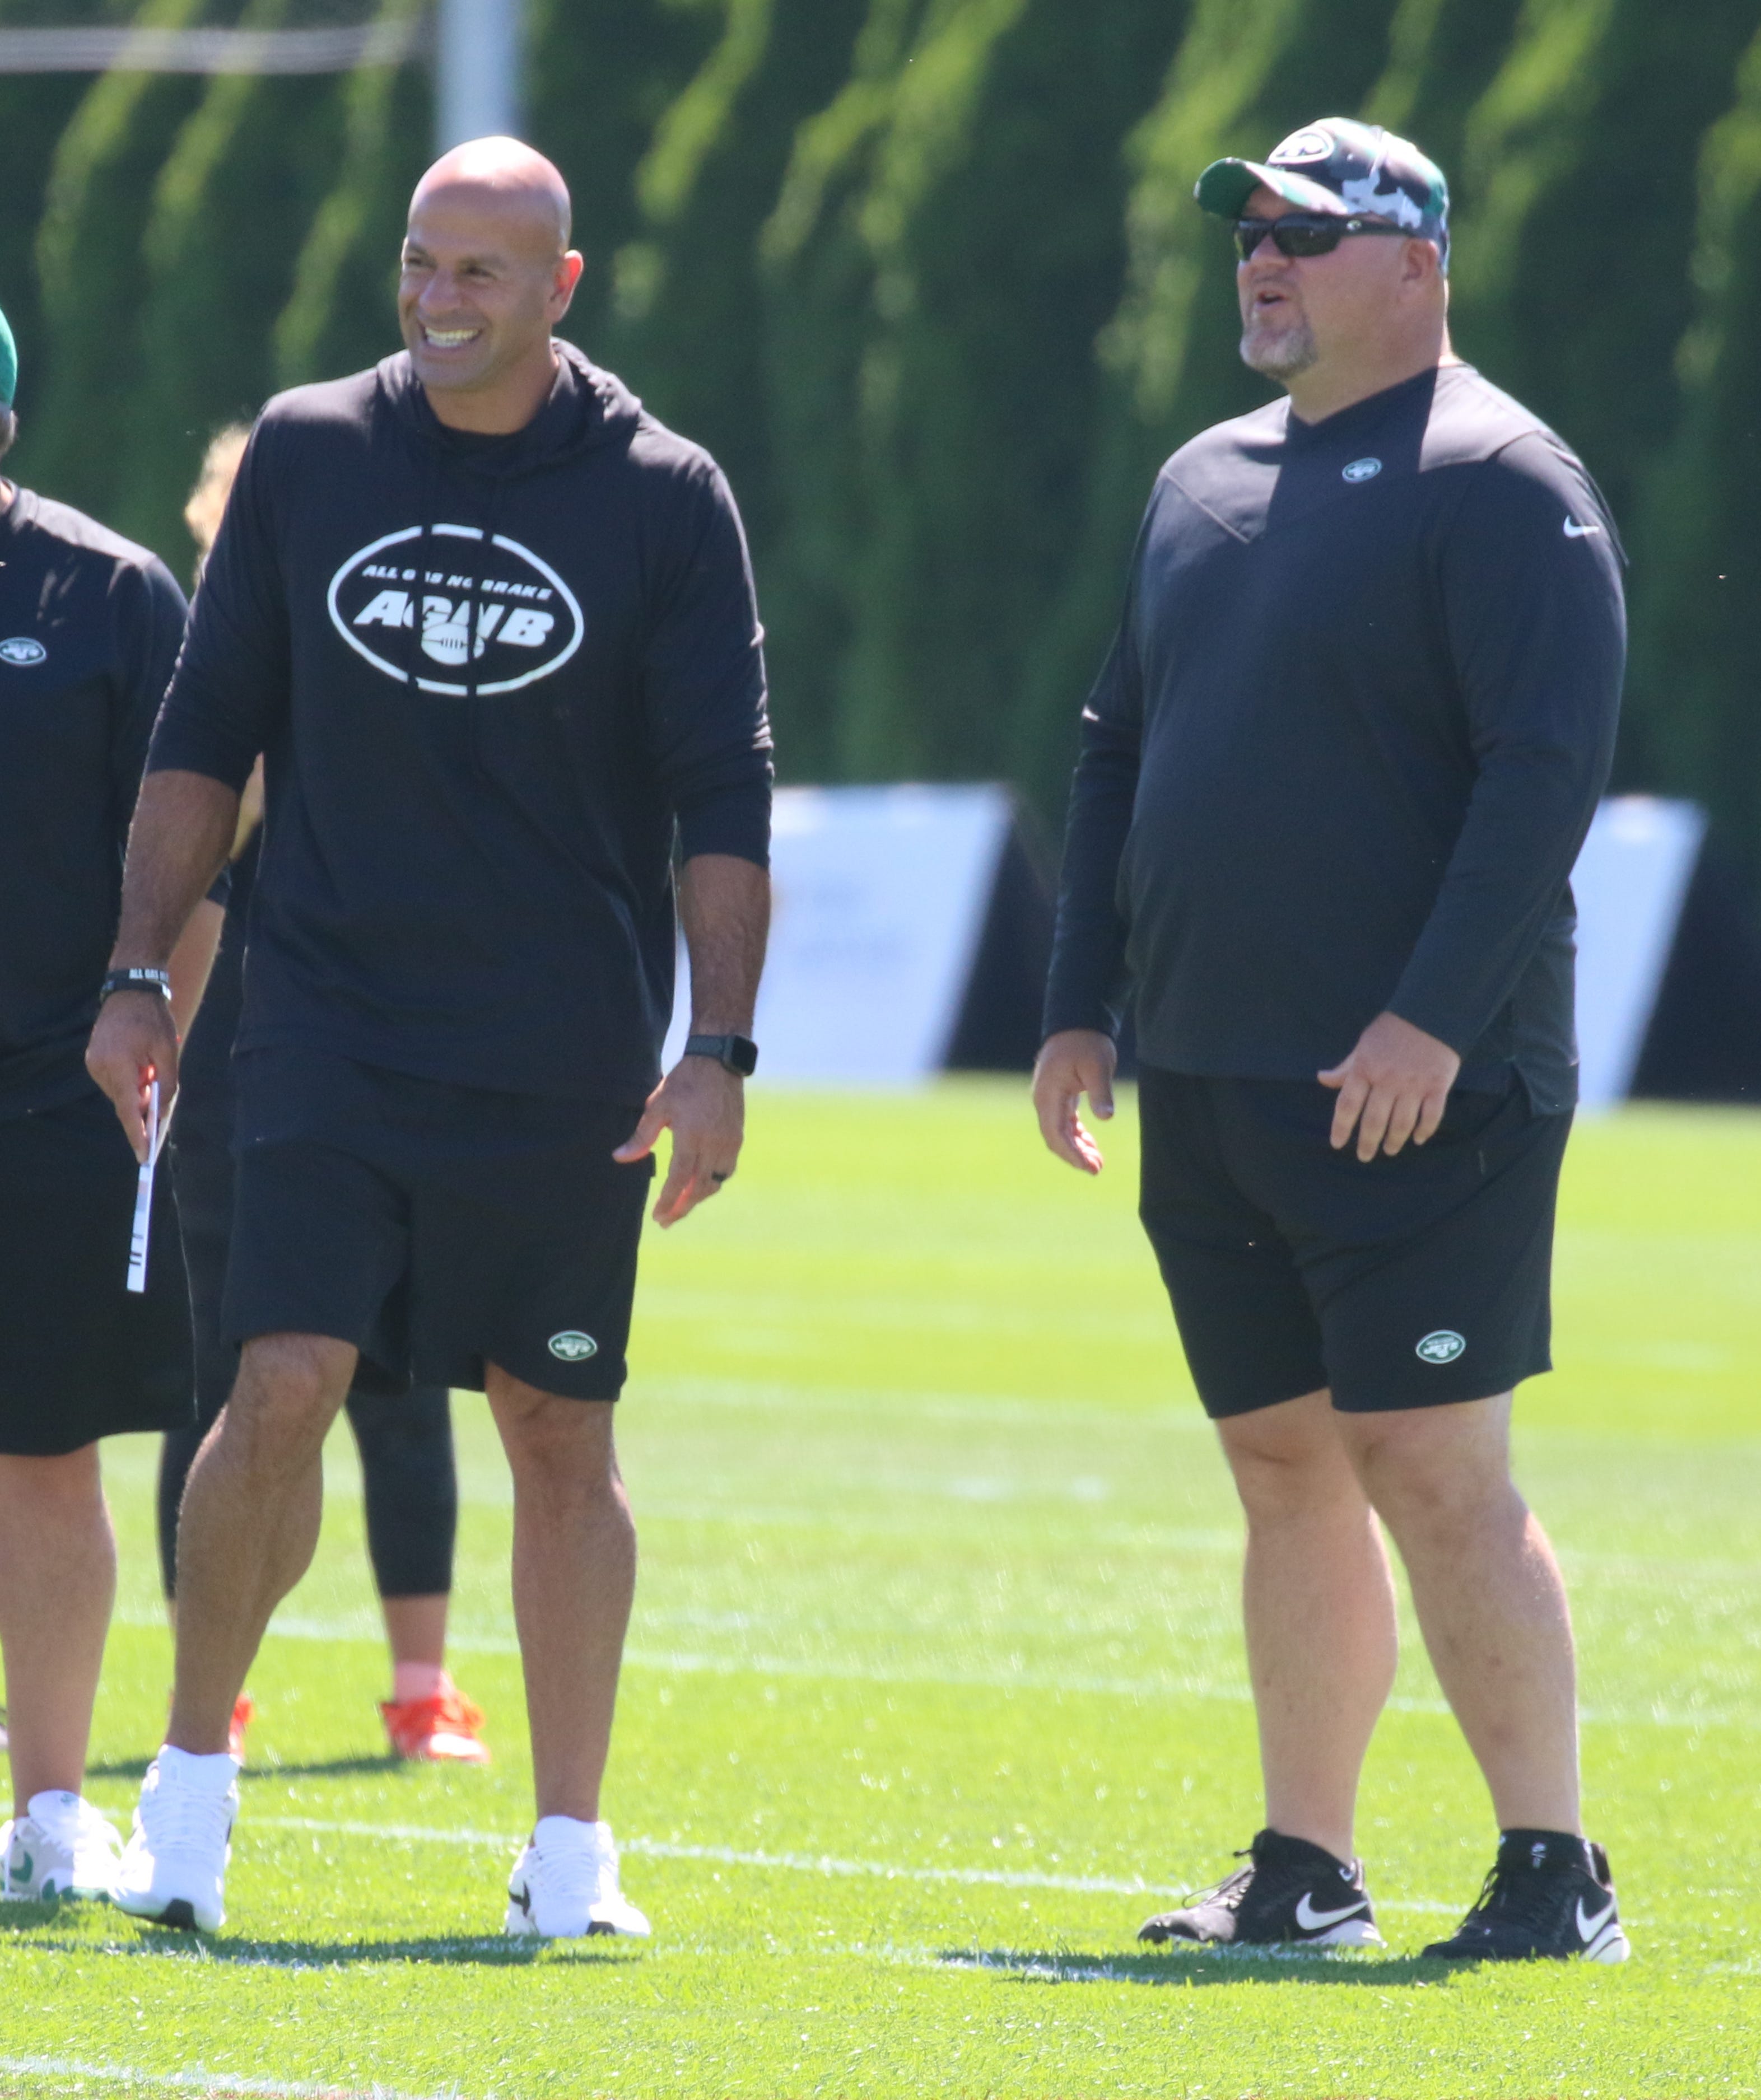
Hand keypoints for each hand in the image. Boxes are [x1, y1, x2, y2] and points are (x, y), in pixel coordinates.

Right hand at [86, 990, 180, 1162]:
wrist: (130, 991)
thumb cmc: (153, 1019)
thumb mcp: (168, 1052)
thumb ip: (166, 1083)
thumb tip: (160, 1112)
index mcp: (119, 1063)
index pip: (128, 1109)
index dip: (137, 1134)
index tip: (143, 1156)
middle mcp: (100, 1066)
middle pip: (124, 1103)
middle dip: (143, 1109)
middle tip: (161, 1112)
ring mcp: (93, 1063)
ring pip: (120, 1094)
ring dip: (137, 1093)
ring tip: (153, 1073)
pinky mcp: (93, 1060)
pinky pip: (114, 1082)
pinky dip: (129, 1083)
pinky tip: (142, 1069)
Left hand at [613, 1053, 743, 1227]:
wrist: (719, 1061)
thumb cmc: (684, 1082)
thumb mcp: (657, 1106)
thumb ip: (641, 1136)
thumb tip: (620, 1158)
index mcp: (691, 1136)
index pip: (679, 1178)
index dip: (668, 1201)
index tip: (657, 1216)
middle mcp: (714, 1143)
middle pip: (699, 1188)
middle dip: (682, 1207)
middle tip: (666, 1221)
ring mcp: (729, 1142)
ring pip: (715, 1182)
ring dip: (697, 1197)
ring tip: (680, 1206)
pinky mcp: (737, 1138)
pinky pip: (726, 1170)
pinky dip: (712, 1182)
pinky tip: (700, 1185)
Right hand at [1032, 1028, 1116, 1173]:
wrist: (1077, 1021)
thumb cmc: (1087, 1042)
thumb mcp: (1097, 1066)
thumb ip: (1100, 1092)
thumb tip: (1106, 1117)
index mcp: (1049, 1094)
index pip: (1056, 1133)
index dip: (1071, 1154)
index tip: (1089, 1167)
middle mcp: (1044, 1099)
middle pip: (1055, 1137)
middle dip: (1074, 1156)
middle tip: (1097, 1169)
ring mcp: (1049, 1097)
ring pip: (1059, 1131)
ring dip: (1076, 1148)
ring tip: (1097, 1162)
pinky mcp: (1058, 1095)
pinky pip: (1063, 1122)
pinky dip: (1075, 1135)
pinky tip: (1090, 1144)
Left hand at [1318, 1011, 1459, 1161]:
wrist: (1431, 1012)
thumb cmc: (1393, 1029)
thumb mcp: (1363, 1045)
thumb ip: (1346, 1067)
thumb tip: (1322, 1079)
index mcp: (1365, 1069)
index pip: (1347, 1106)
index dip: (1340, 1128)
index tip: (1337, 1144)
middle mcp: (1387, 1080)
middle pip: (1374, 1121)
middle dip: (1367, 1143)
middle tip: (1364, 1156)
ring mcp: (1413, 1085)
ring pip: (1401, 1123)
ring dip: (1394, 1141)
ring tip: (1389, 1150)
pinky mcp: (1437, 1086)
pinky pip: (1430, 1116)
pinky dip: (1424, 1131)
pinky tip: (1417, 1139)